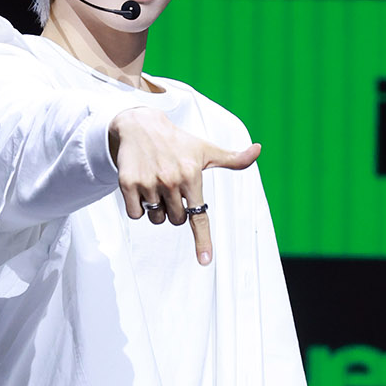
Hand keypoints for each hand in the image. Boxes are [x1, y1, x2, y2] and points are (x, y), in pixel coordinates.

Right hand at [108, 109, 260, 264]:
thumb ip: (233, 158)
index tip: (205, 261)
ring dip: (156, 209)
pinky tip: (140, 185)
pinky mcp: (127, 184)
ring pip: (156, 219)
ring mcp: (148, 183)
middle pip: (175, 221)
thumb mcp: (205, 150)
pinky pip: (135, 214)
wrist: (139, 125)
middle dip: (174, 210)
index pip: (199, 216)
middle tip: (170, 187)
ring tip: (155, 184)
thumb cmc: (177, 142)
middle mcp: (170, 180)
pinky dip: (138, 206)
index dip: (203, 240)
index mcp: (191, 175)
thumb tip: (258, 150)